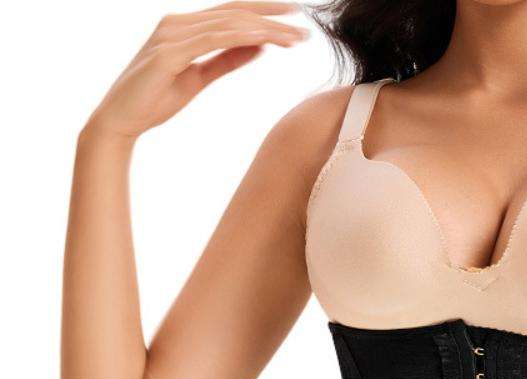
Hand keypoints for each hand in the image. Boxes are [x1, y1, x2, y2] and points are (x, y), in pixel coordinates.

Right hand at [85, 2, 307, 139]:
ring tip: (295, 38)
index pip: (231, 12)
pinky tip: (265, 42)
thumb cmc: (155, 99)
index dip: (264, 10)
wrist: (121, 119)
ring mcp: (172, 34)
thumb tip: (257, 47)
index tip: (294, 14)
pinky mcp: (169, 53)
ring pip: (229, 23)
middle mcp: (177, 22)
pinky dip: (241, 38)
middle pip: (234, 12)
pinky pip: (213, 40)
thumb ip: (225, 60)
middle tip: (305, 24)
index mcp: (185, 27)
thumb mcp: (198, 77)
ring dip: (265, 29)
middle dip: (272, 16)